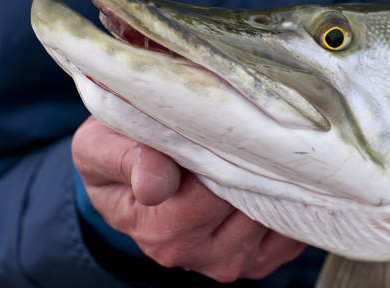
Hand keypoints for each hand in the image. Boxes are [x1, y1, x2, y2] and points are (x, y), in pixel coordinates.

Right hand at [71, 116, 305, 281]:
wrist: (130, 179)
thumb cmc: (118, 152)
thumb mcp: (100, 146)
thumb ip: (125, 159)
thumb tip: (153, 185)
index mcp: (155, 228)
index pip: (207, 195)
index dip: (219, 158)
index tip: (221, 128)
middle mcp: (190, 253)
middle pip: (244, 206)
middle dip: (250, 167)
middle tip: (247, 131)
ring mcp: (226, 261)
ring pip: (271, 217)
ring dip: (272, 183)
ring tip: (256, 150)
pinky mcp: (255, 261)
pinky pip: (289, 234)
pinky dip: (288, 205)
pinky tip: (271, 177)